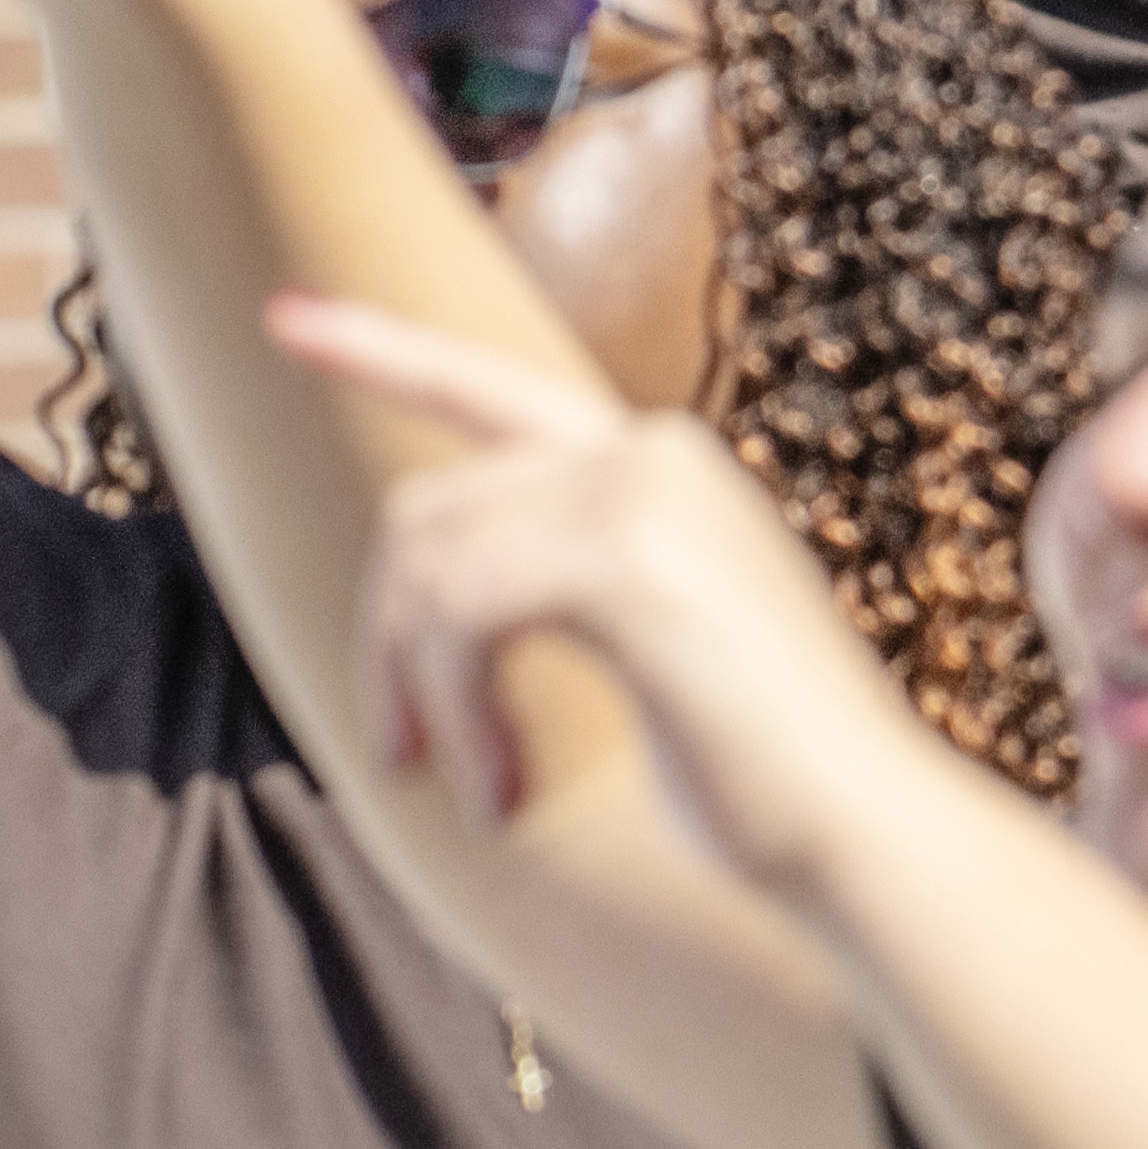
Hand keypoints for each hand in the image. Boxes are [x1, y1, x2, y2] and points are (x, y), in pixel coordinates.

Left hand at [283, 291, 940, 904]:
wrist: (864, 827)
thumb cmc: (759, 770)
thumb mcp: (648, 645)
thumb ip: (563, 582)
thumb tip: (435, 591)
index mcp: (658, 463)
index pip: (485, 384)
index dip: (378, 351)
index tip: (283, 320)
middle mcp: (650, 452)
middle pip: (431, 508)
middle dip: (387, 640)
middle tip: (402, 755)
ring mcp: (645, 494)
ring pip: (435, 562)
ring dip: (428, 694)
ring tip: (479, 787)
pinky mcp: (630, 560)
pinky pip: (463, 612)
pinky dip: (459, 710)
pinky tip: (503, 792)